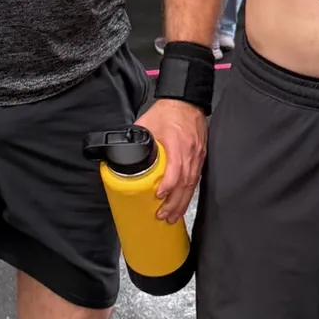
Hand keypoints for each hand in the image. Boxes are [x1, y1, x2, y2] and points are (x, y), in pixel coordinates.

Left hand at [136, 99, 207, 222]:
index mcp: (177, 144)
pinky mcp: (199, 159)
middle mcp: (190, 153)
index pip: (176, 169)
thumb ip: (136, 139)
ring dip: (182, 203)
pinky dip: (188, 195)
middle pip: (185, 184)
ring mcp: (197, 157)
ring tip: (172, 217)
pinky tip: (182, 204)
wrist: (186, 101)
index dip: (168, 185)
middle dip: (174, 203)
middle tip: (162, 216)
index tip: (158, 195)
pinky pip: (195, 180)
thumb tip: (119, 152)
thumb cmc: (168, 112)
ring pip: (191, 185)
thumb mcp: (147, 124)